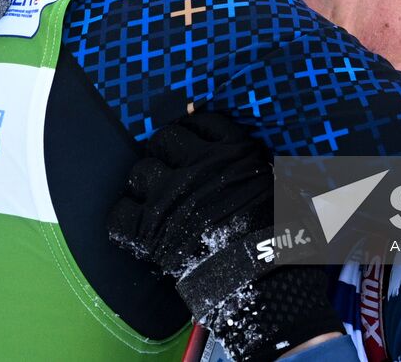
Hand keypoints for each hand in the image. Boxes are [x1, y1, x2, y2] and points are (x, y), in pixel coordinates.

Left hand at [108, 112, 340, 361]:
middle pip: (164, 139)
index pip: (202, 121)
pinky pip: (119, 214)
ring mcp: (169, 196)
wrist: (262, 280)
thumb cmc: (281, 236)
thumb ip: (258, 165)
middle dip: (166, 153)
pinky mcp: (148, 230)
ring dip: (146, 184)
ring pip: (139, 171)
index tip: (195, 142)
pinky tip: (137, 224)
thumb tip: (249, 161)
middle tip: (173, 170)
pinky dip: (125, 219)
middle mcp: (197, 166)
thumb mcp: (280, 187)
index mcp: (232, 152)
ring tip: (156, 199)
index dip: (196, 131)